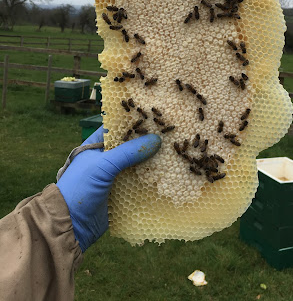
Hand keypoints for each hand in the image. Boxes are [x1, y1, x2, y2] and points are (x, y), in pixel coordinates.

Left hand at [57, 125, 160, 251]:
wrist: (70, 226)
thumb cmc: (80, 188)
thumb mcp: (103, 165)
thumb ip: (128, 152)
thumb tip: (156, 140)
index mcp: (94, 147)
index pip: (115, 129)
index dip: (132, 122)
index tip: (153, 116)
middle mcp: (104, 160)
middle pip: (128, 147)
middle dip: (145, 143)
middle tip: (168, 134)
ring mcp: (112, 177)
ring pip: (135, 165)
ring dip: (150, 161)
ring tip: (171, 151)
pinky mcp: (119, 194)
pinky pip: (137, 183)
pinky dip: (149, 180)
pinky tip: (165, 174)